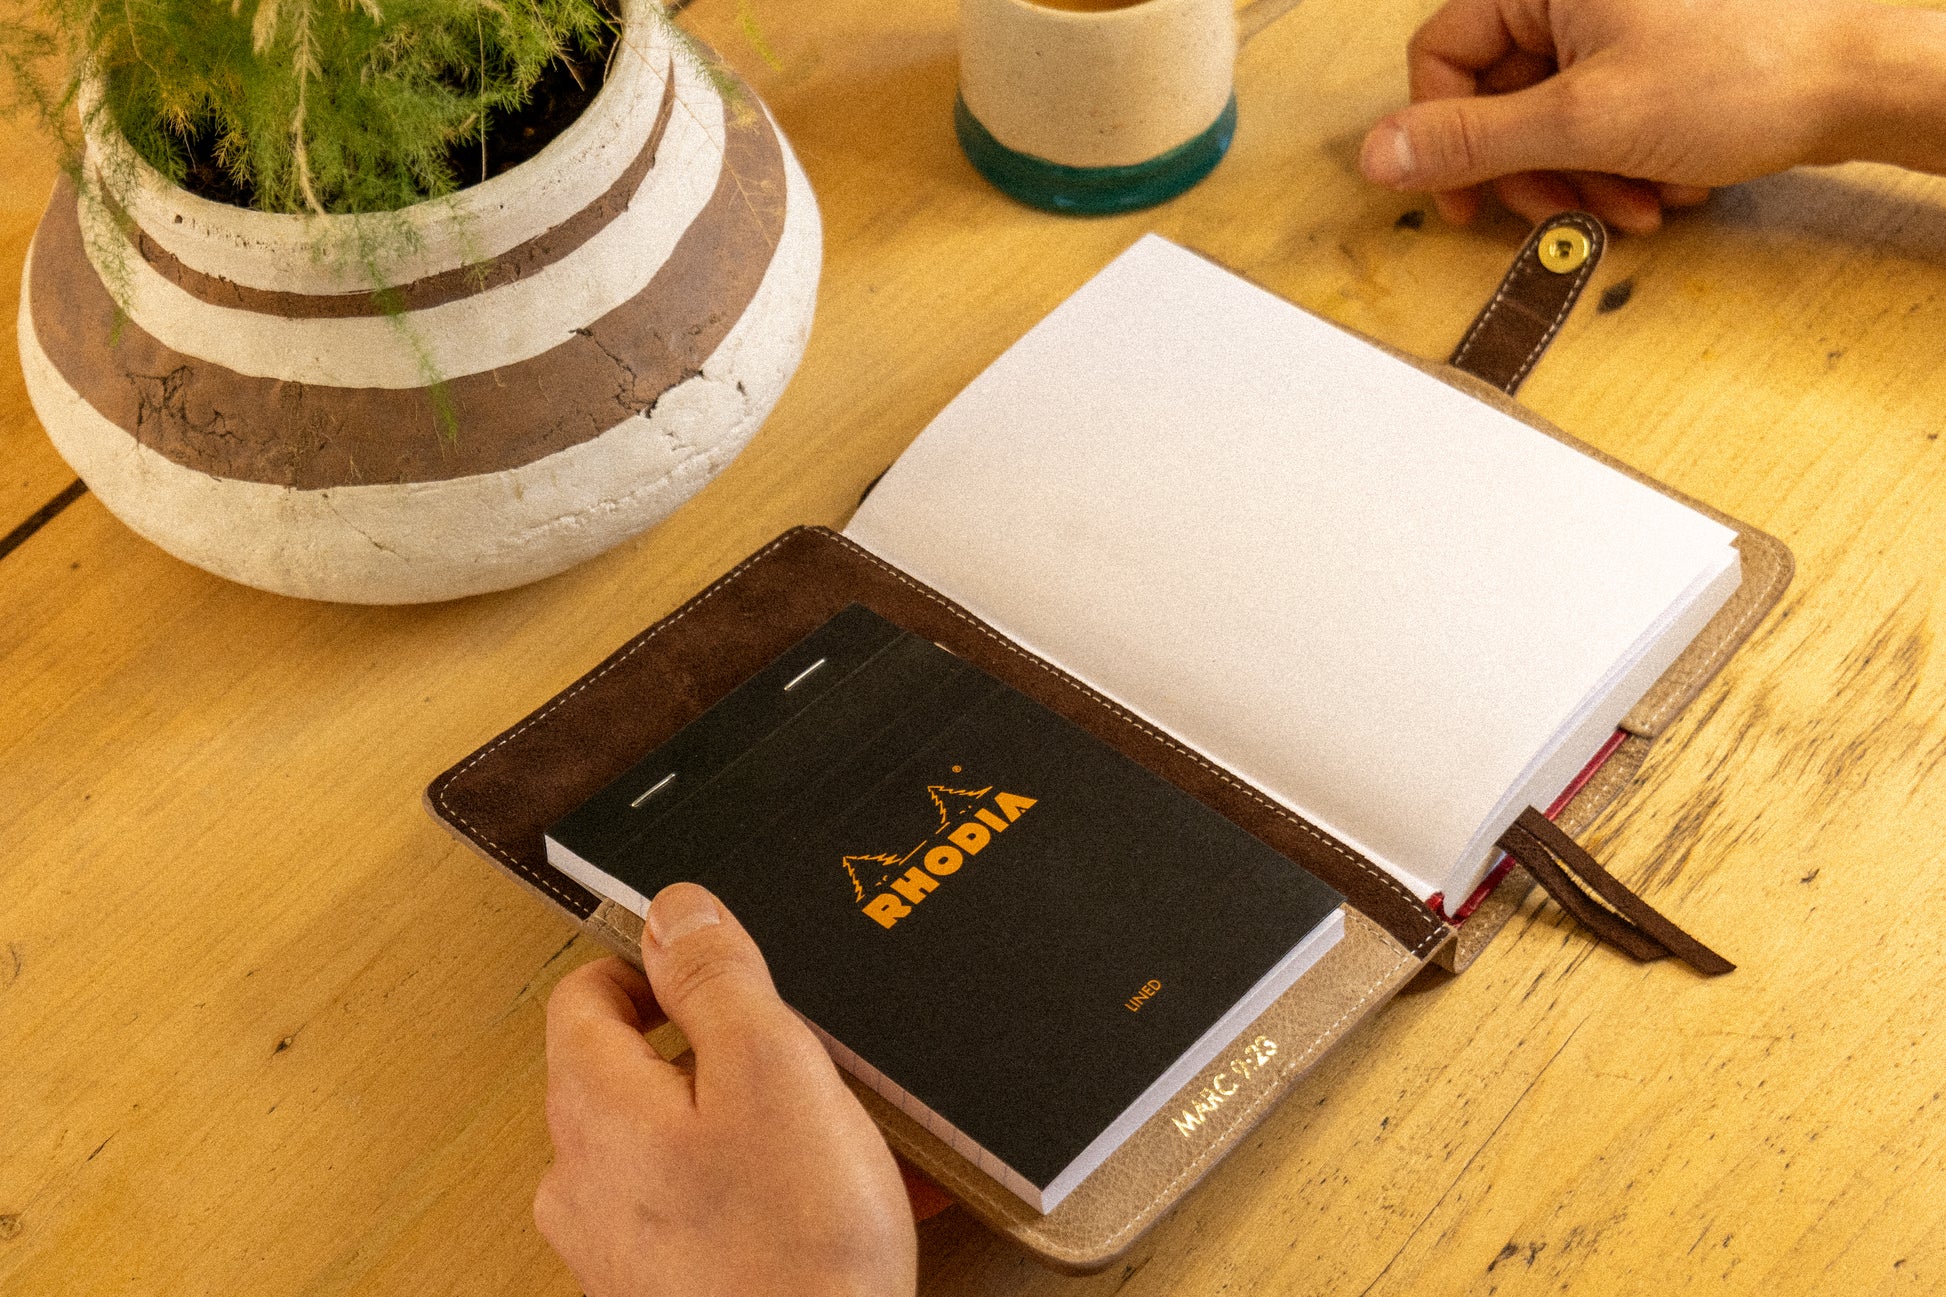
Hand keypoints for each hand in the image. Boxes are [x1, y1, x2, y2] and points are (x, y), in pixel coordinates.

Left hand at [536, 883, 917, 1296]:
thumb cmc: (795, 1245)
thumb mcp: (774, 1066)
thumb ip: (717, 976)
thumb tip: (673, 908)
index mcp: (595, 1104)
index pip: (585, 993)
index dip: (654, 964)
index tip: (722, 968)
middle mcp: (583, 1177)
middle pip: (632, 1066)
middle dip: (718, 1046)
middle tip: (799, 1055)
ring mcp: (618, 1243)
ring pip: (678, 1138)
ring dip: (753, 1119)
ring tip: (838, 1133)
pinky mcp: (664, 1288)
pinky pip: (708, 1205)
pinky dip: (767, 1186)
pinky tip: (840, 1197)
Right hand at [1357, 0, 1897, 230]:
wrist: (1859, 83)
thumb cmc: (1749, 73)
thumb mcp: (1584, 119)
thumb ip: (1471, 140)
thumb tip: (1380, 155)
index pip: (1443, 54)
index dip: (1443, 137)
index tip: (1463, 201)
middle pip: (1498, 96)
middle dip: (1535, 168)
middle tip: (1565, 208)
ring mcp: (1615, 21)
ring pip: (1550, 119)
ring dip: (1583, 177)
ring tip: (1635, 200)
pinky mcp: (1651, 55)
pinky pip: (1598, 120)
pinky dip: (1622, 164)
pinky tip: (1665, 183)